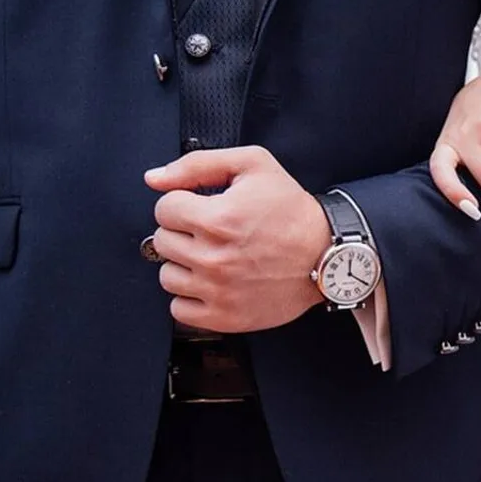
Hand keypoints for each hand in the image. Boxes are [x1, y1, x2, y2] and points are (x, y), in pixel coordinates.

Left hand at [145, 146, 331, 331]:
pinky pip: (179, 310)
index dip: (183, 203)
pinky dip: (191, 297)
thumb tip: (154, 179)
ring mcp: (218, 291)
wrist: (327, 255)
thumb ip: (198, 164)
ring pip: (168, 277)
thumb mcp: (254, 166)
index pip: (163, 209)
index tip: (203, 208)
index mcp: (218, 219)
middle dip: (183, 233)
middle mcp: (214, 258)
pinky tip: (212, 283)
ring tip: (212, 257)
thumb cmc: (292, 211)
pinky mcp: (225, 317)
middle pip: (163, 242)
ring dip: (184, 266)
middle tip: (211, 233)